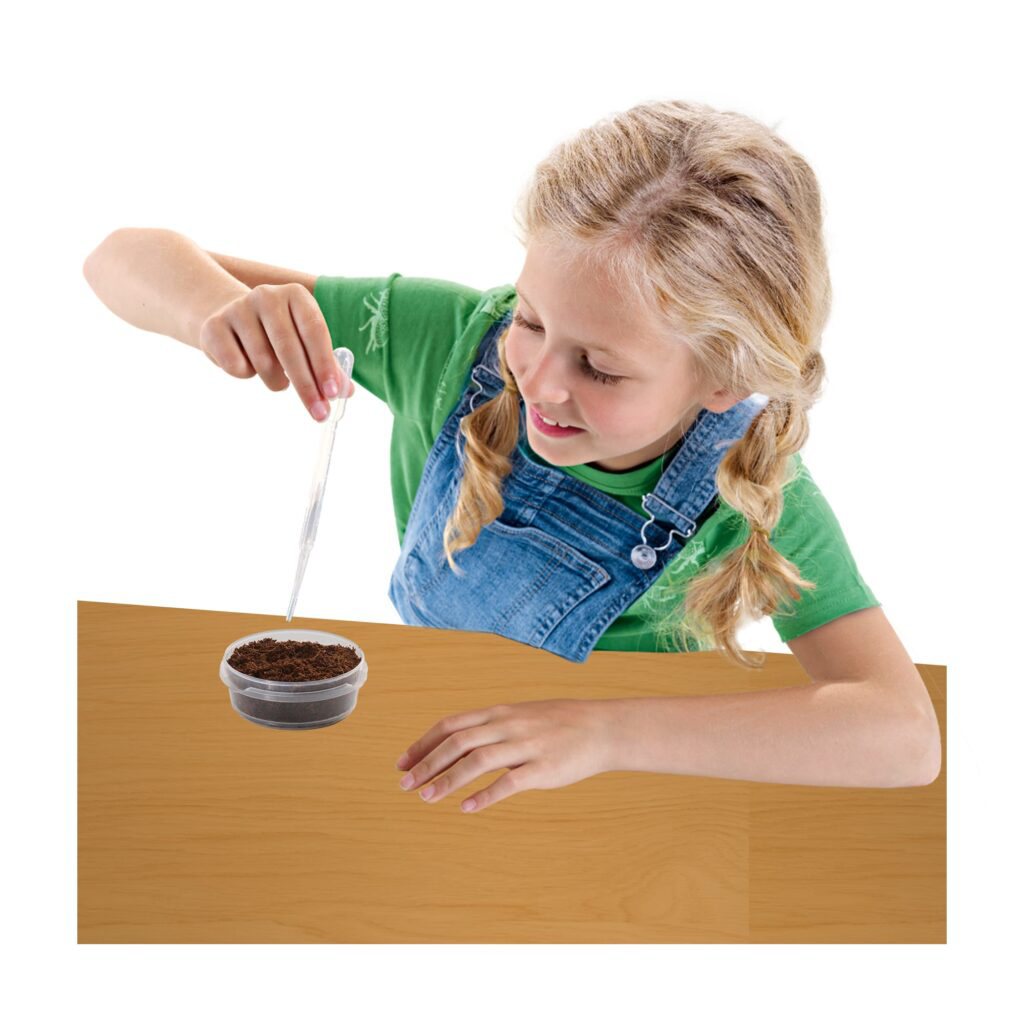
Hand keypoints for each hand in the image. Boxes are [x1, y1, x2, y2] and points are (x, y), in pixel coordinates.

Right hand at [197, 283, 354, 421]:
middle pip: (289, 349)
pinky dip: (247, 374)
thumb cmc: (277, 335)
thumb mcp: (304, 342)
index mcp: (295, 295)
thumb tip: (346, 391)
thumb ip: (327, 366)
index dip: (325, 365)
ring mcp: (237, 309)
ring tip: (278, 379)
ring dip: (276, 382)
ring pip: (263, 362)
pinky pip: (236, 366)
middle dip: (307, 386)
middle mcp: (266, 296)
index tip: (334, 394)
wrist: (229, 318)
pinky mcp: (213, 327)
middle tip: (319, 413)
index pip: (314, 331)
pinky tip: (247, 363)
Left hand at [395, 699, 617, 813]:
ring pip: (478, 759)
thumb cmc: (558, 724)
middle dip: (427, 763)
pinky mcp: (543, 768)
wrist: (602, 728)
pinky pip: (510, 781)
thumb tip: (457, 745)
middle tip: (404, 785)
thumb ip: (491, 728)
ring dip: (448, 779)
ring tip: (427, 797)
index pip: (451, 724)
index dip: (423, 743)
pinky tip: (468, 808)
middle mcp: (508, 724)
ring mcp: (526, 745)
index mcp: (499, 712)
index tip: (402, 763)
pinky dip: (486, 795)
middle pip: (458, 741)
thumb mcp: (520, 716)